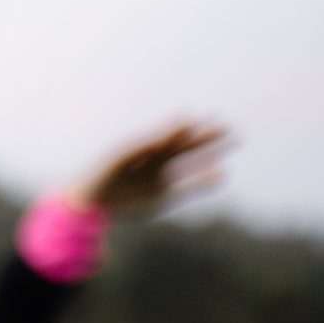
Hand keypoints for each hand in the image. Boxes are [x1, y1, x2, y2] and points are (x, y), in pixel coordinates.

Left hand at [70, 120, 228, 217]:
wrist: (90, 205)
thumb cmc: (101, 175)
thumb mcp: (124, 155)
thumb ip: (148, 143)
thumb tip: (169, 130)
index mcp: (144, 148)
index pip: (170, 133)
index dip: (187, 126)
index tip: (204, 117)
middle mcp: (155, 162)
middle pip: (185, 146)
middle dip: (206, 136)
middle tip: (228, 126)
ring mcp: (159, 179)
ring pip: (191, 165)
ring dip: (210, 155)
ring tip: (233, 143)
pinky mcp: (162, 198)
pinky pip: (189, 187)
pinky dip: (205, 180)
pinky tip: (222, 174)